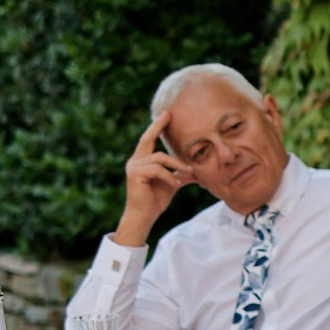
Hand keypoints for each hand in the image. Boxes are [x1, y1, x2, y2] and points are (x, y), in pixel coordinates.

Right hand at [117, 117, 190, 244]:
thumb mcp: (171, 183)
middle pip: (147, 139)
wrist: (145, 216)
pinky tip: (174, 184)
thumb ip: (180, 173)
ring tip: (187, 173)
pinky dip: (169, 176)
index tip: (167, 114)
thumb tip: (195, 171)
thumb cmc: (155, 200)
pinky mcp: (135, 174)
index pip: (149, 140)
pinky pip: (158, 169)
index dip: (157, 127)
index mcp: (142, 160)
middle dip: (157, 126)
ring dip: (176, 164)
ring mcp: (134, 166)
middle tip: (168, 115)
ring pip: (159, 157)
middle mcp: (135, 160)